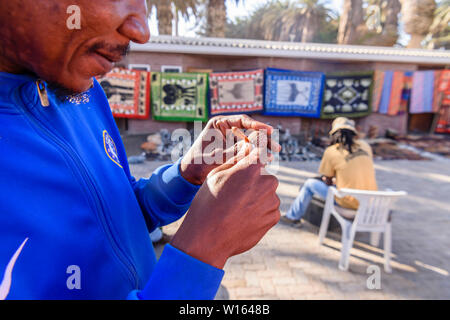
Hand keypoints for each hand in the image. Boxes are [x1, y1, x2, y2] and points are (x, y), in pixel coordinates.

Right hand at [171, 148, 280, 268]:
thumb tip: (249, 150)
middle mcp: (266, 182)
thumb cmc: (208, 203)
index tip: (248, 168)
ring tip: (237, 210)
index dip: (254, 160)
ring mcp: (272, 201)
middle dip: (256, 183)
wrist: (208, 237)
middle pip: (266, 177)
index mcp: (251, 168)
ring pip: (268, 194)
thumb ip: (236, 161)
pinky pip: (270, 210)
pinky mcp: (273, 218)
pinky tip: (243, 219)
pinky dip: (260, 213)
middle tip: (237, 195)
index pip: (260, 155)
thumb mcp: (215, 176)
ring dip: (258, 199)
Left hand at [180, 115, 280, 184]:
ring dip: (262, 146)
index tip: (269, 131)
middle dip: (264, 138)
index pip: (242, 120)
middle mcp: (226, 127)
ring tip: (274, 155)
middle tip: (277, 147)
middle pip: (250, 129)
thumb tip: (254, 151)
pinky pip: (248, 148)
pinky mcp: (233, 148)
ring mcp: (231, 138)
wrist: (189, 175)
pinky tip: (266, 160)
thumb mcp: (216, 157)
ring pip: (251, 139)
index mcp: (219, 123)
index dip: (258, 125)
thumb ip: (234, 153)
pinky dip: (256, 153)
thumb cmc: (197, 163)